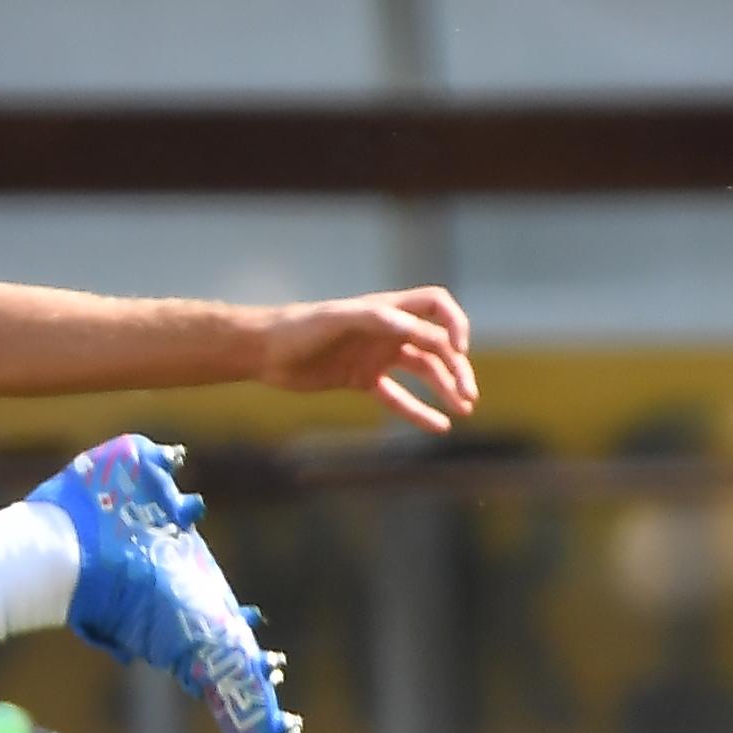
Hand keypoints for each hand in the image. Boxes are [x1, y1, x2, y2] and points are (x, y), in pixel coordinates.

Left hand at [254, 287, 477, 432]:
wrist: (264, 351)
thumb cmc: (300, 327)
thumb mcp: (338, 318)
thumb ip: (377, 319)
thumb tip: (416, 330)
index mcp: (386, 310)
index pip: (436, 306)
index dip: (453, 323)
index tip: (457, 348)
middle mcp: (387, 332)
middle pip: (437, 346)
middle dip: (457, 368)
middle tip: (468, 395)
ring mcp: (375, 356)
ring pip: (423, 372)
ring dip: (445, 389)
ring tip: (463, 410)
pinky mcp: (362, 380)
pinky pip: (397, 397)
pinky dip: (418, 411)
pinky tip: (439, 426)